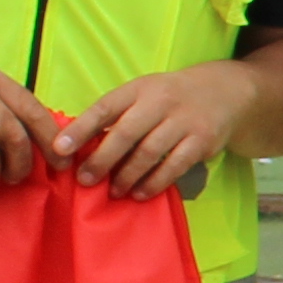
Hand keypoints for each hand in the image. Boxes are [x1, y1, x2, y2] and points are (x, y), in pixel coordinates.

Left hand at [54, 61, 255, 196]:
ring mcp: (183, 121)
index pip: (104, 108)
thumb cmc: (169, 98)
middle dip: (101, 159)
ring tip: (114, 190)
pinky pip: (174, 166)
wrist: (223, 92)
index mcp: (138, 89)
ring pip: (149, 152)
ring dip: (127, 175)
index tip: (59, 149)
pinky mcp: (202, 140)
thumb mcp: (142, 95)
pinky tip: (141, 193)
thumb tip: (77, 146)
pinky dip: (154, 183)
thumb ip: (115, 115)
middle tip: (85, 180)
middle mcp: (160, 101)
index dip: (80, 129)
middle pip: (125, 133)